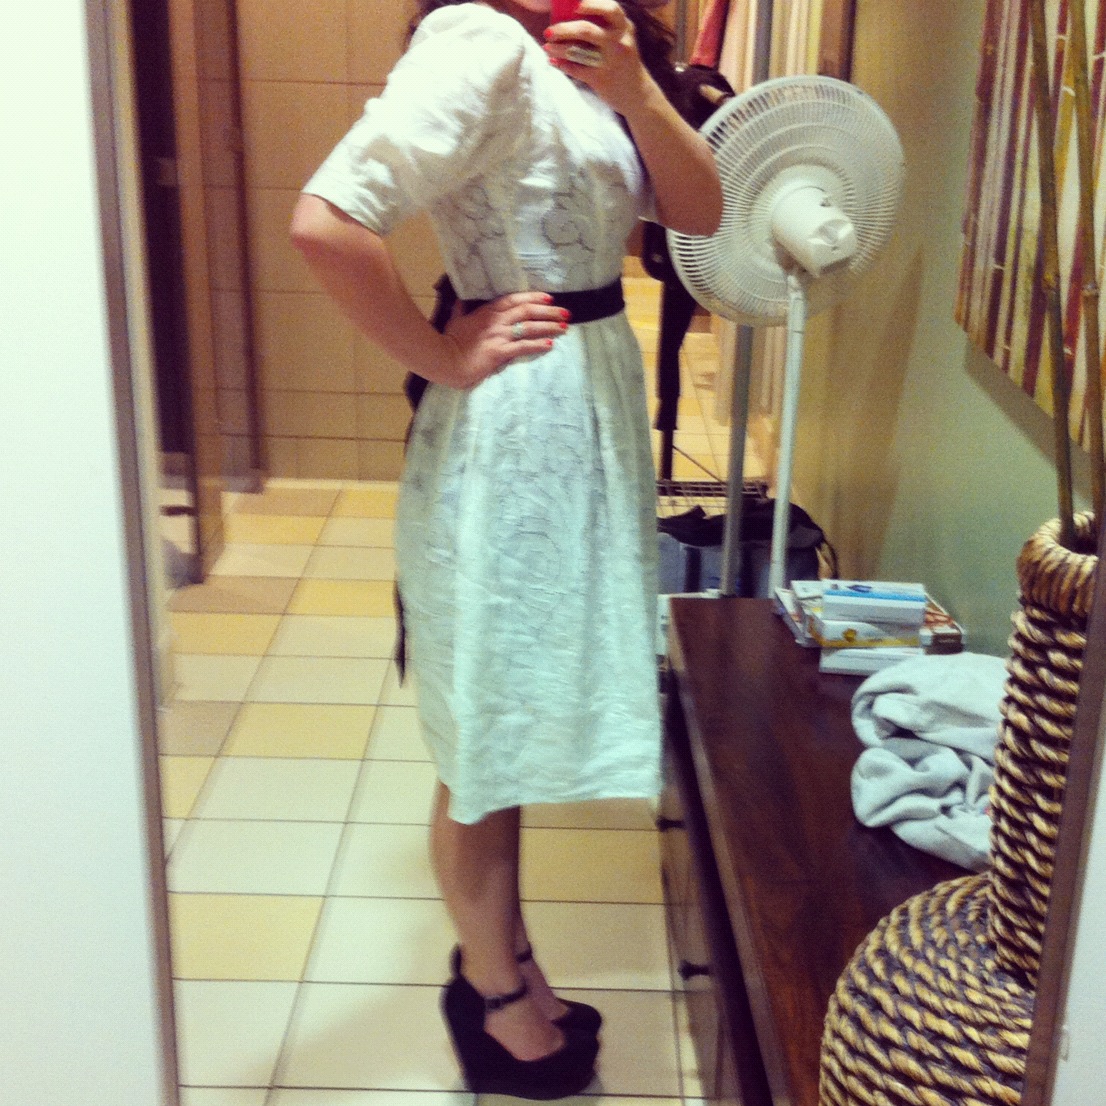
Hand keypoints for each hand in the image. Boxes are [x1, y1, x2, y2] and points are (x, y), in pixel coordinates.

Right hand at [437, 291, 569, 388]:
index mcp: (487, 311)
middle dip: (549, 311)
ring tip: (564, 328)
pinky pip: (523, 346)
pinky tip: (550, 345)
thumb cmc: (449, 341)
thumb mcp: (455, 320)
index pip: (514, 299)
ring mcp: (499, 335)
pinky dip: (538, 345)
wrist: (445, 360)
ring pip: (529, 327)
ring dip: (549, 326)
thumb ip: (461, 309)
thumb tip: (460, 300)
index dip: (533, 297)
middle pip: (527, 311)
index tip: (549, 298)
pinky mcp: (500, 352)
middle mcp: (496, 321)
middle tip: (566, 313)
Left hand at [543, 0, 651, 117]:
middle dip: (564, 29)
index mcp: (624, 27)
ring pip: (578, 51)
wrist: (638, 94)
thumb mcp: (622, 38)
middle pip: (586, 30)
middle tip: (549, 31)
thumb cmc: (624, 61)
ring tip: (547, 47)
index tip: (575, 5)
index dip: (591, 4)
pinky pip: (577, 70)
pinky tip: (554, 61)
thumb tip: (575, 12)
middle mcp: (618, 42)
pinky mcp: (601, 79)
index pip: (610, 8)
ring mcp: (610, 62)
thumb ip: (606, 25)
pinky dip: (563, 65)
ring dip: (559, 48)